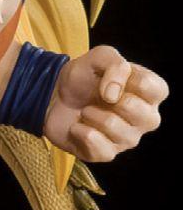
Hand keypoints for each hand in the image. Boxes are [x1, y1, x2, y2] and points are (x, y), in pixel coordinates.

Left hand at [44, 46, 167, 161]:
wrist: (51, 94)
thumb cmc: (82, 77)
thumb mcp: (99, 57)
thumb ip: (114, 64)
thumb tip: (114, 94)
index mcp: (148, 94)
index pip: (157, 90)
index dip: (130, 82)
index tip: (108, 79)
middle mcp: (144, 119)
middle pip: (147, 117)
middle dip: (114, 102)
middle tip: (97, 96)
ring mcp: (126, 139)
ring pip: (122, 134)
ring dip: (93, 116)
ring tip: (85, 110)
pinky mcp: (105, 153)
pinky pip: (101, 150)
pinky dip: (81, 133)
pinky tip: (77, 126)